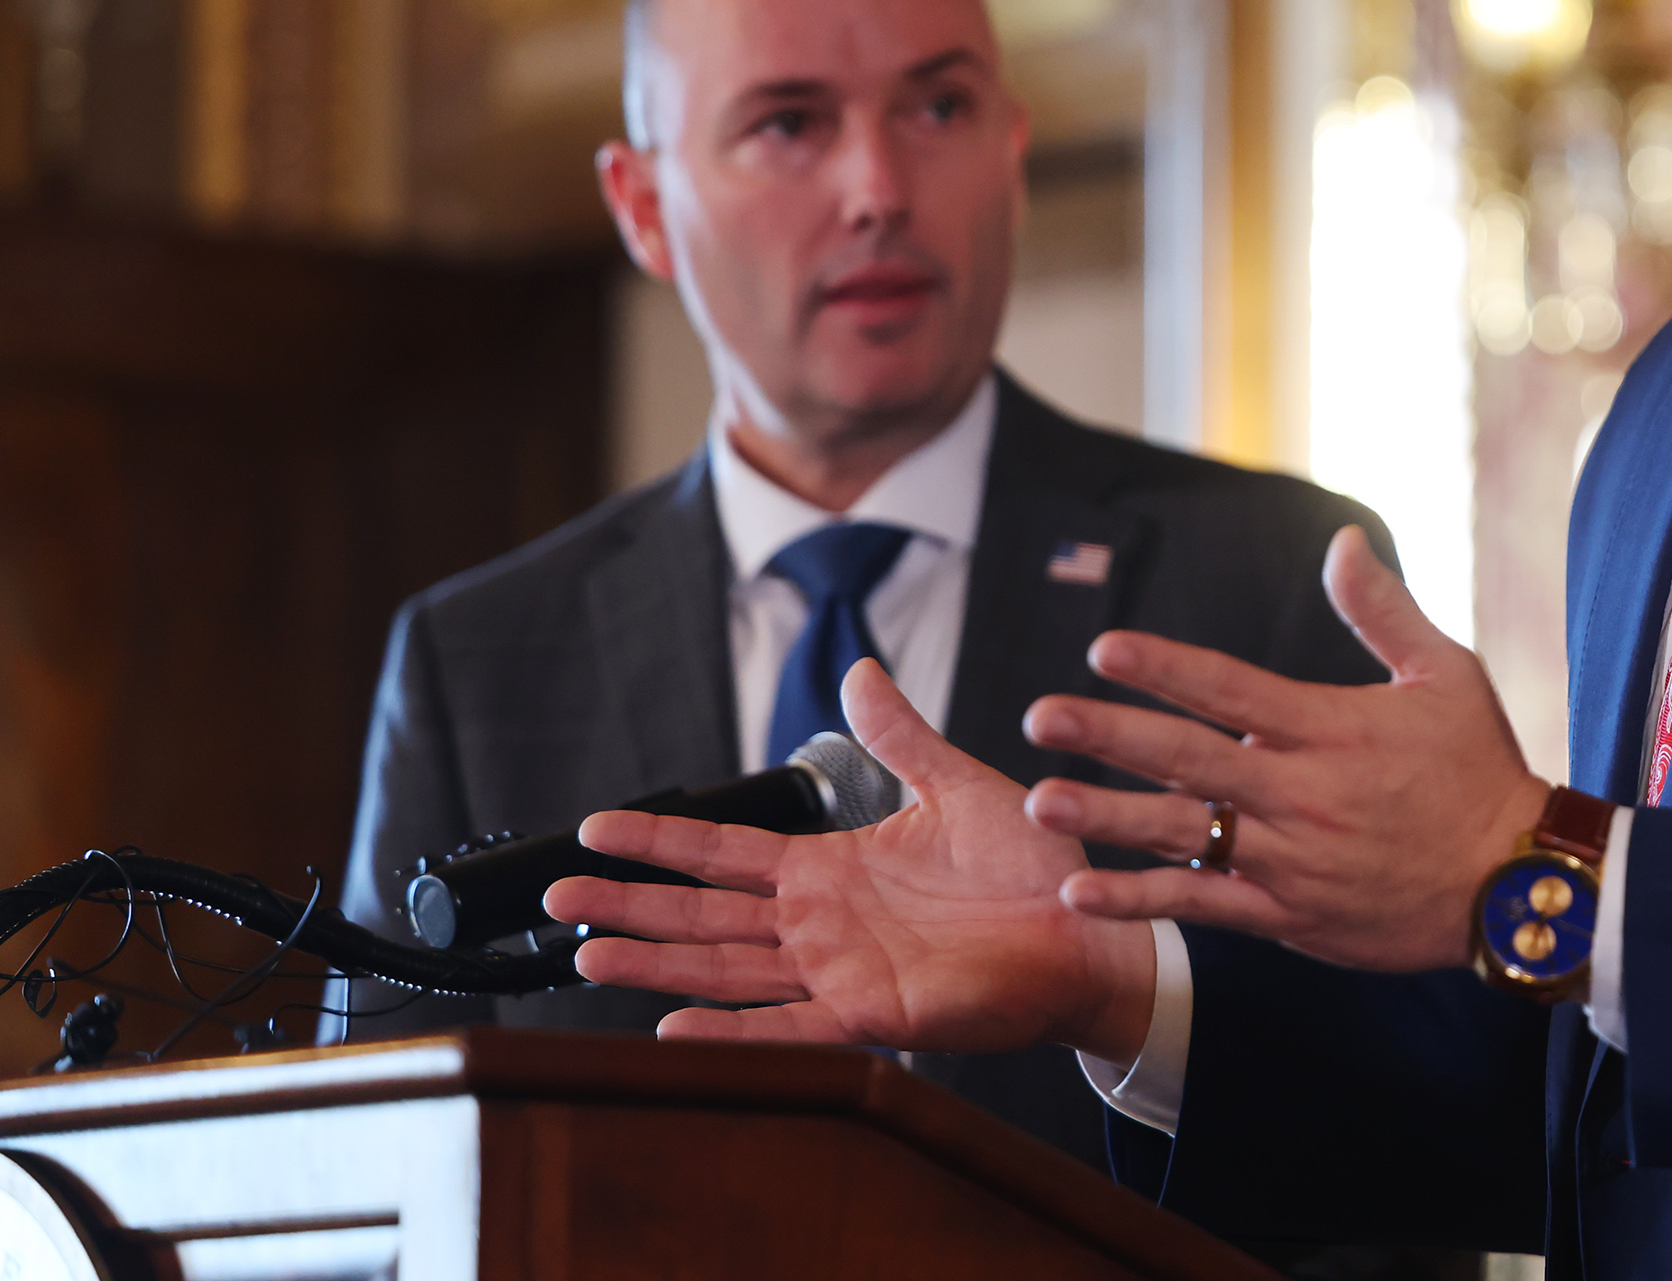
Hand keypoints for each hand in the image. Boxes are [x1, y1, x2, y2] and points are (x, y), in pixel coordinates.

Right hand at [543, 660, 1157, 1061]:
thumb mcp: (958, 784)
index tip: (596, 826)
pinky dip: (731, 1030)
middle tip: (555, 895)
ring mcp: (838, 973)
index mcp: (831, 868)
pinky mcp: (871, 1014)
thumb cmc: (1031, 864)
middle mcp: (820, 924)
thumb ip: (901, 736)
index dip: (661, 839)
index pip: (725, 851)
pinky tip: (673, 1028)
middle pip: (701, 914)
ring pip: (724, 970)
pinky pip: (787, 1026)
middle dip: (628, 905)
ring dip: (655, 966)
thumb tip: (861, 670)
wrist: (1087, 927)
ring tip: (584, 957)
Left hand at [1020, 524, 1552, 971]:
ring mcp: (1291, 857)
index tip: (1105, 649)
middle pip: (1191, 758)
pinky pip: (1203, 906)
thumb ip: (1381, 608)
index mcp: (1331, 728)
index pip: (1232, 689)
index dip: (1167, 668)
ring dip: (1109, 816)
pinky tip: (1082, 891)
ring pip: (1184, 835)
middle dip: (1111, 733)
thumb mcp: (1445, 672)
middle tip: (1043, 715)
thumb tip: (1343, 540)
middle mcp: (1300, 792)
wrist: (1512, 881)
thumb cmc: (1479, 769)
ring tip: (1042, 800)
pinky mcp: (1289, 914)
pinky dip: (1142, 900)